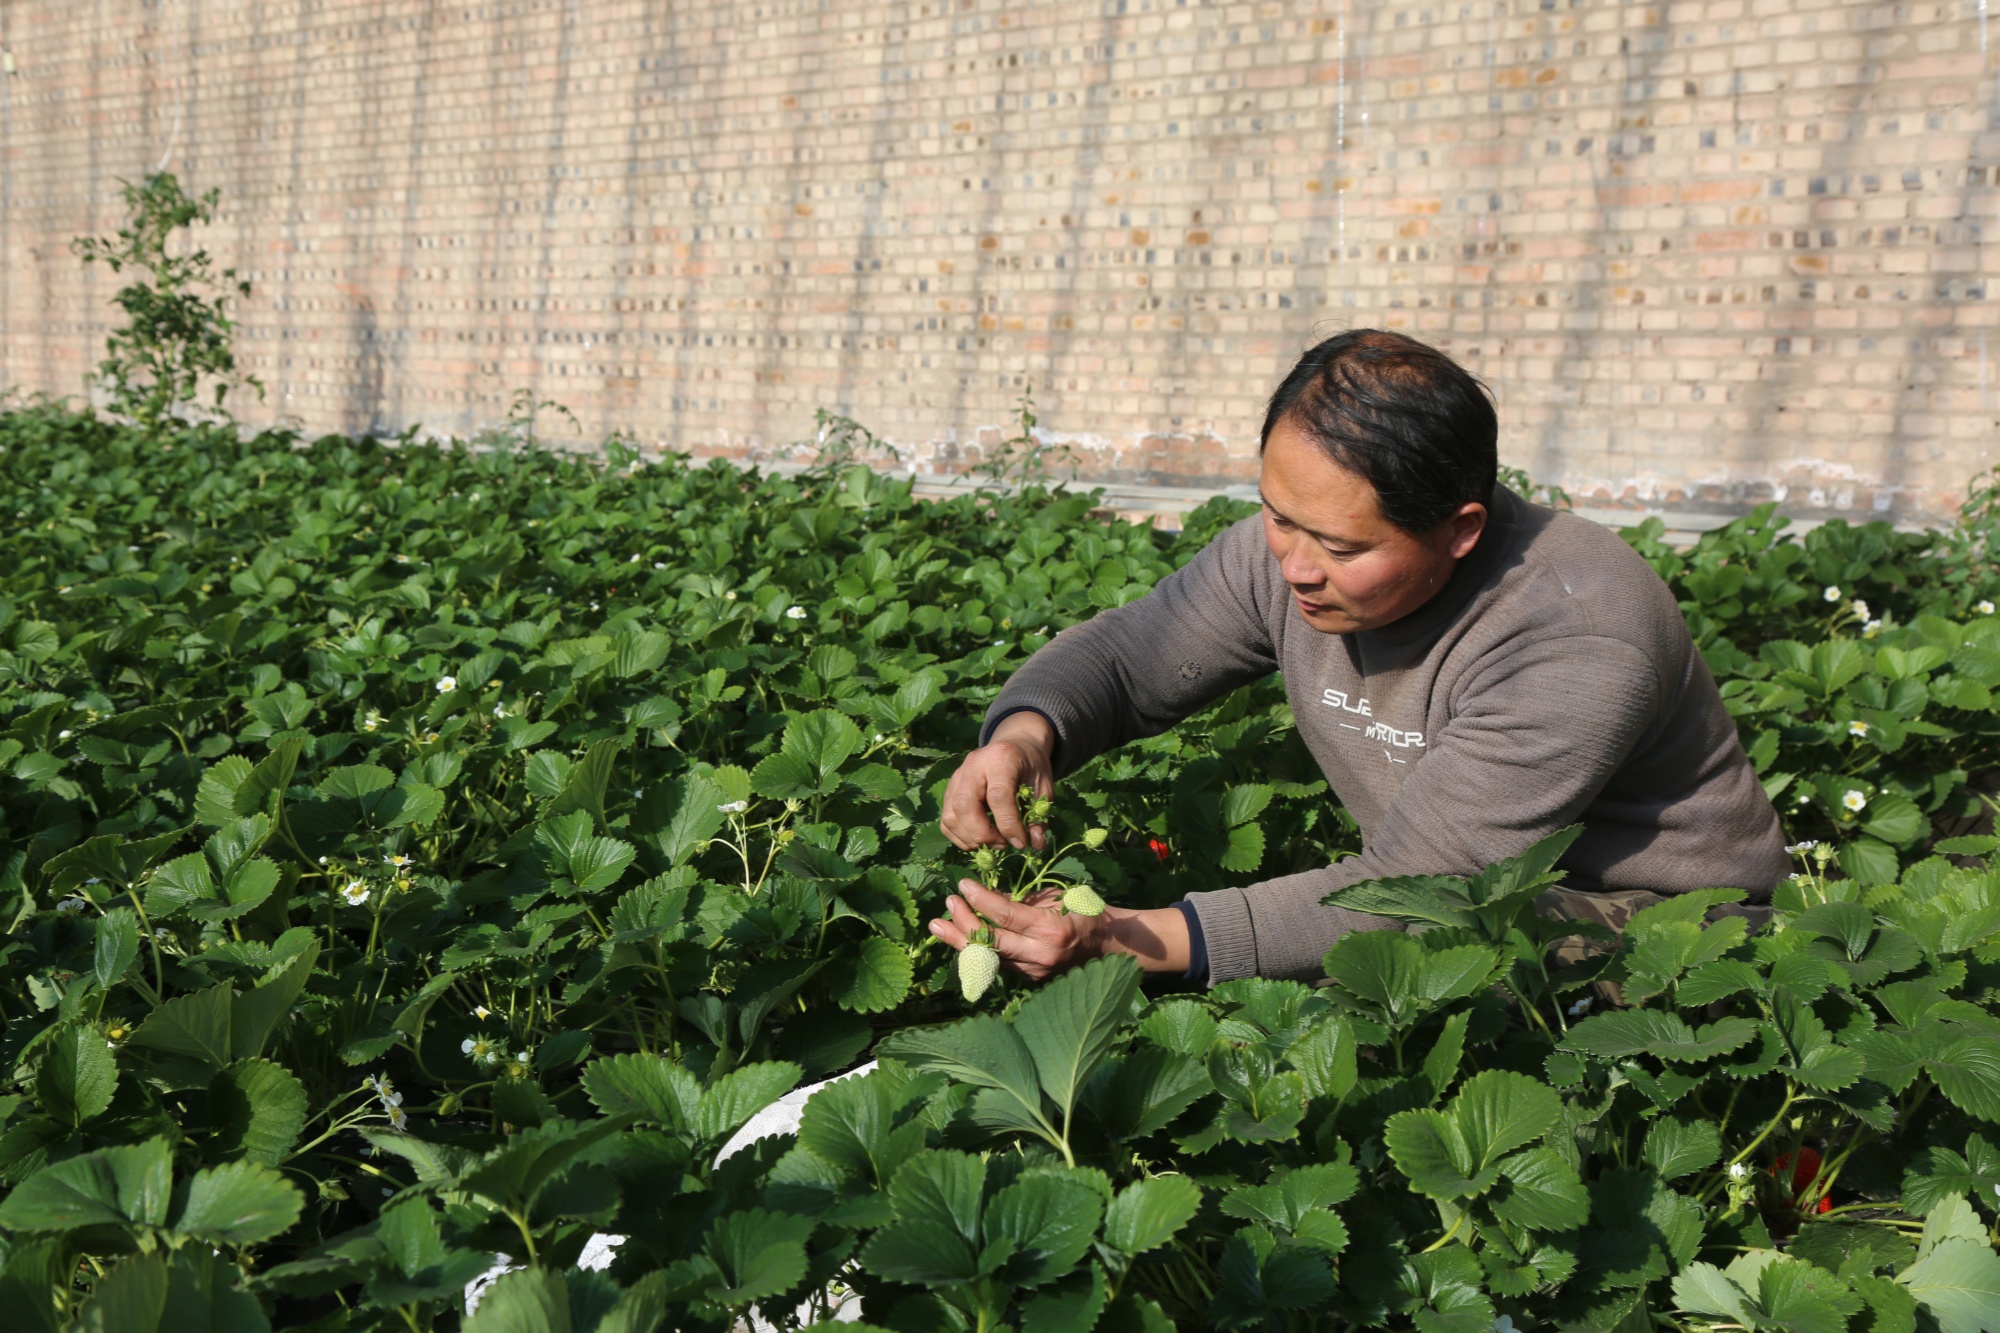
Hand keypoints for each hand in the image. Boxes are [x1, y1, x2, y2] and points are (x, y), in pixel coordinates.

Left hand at [929, 879, 1098, 981]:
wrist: (1107, 946)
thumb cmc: (1083, 912)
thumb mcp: (1054, 897)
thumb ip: (1020, 900)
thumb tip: (985, 896)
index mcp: (1051, 930)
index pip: (1005, 916)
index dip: (980, 900)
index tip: (963, 885)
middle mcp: (1040, 956)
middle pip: (990, 942)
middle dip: (962, 923)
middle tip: (947, 904)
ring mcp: (1034, 972)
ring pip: (987, 958)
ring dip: (960, 940)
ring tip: (939, 925)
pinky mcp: (1029, 980)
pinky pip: (997, 964)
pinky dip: (976, 951)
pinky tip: (959, 938)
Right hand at [940, 711, 1056, 851]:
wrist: (1015, 746)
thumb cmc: (1030, 767)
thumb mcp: (1043, 787)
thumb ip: (1038, 815)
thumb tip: (1036, 844)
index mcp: (1001, 759)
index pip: (998, 796)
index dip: (1009, 824)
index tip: (1020, 842)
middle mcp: (973, 765)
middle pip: (965, 805)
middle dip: (983, 834)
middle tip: (1003, 845)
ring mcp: (957, 777)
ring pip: (951, 816)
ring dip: (971, 839)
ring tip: (994, 843)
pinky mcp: (949, 790)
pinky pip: (946, 820)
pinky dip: (960, 837)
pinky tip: (980, 840)